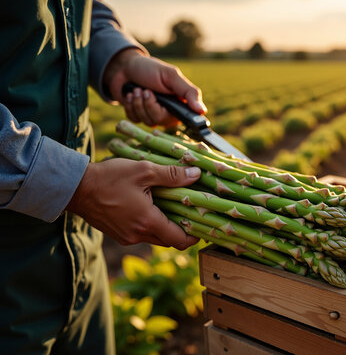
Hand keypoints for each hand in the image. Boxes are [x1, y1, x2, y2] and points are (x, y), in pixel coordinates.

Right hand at [66, 158, 201, 249]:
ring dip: (166, 228)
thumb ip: (172, 175)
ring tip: (175, 209)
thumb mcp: (144, 170)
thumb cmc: (109, 177)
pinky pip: (142, 234)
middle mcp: (138, 235)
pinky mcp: (118, 234)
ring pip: (156, 238)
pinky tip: (155, 209)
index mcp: (147, 222)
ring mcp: (126, 237)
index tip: (204, 225)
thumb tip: (196, 174)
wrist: (75, 187)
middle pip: (169, 241)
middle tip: (193, 215)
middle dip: (183, 231)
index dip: (195, 235)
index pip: (179, 240)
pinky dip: (152, 226)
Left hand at [103, 48, 206, 125]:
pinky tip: (130, 95)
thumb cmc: (151, 69)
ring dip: (138, 103)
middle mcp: (168, 112)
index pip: (185, 119)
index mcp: (180, 103)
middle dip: (150, 104)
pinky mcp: (138, 117)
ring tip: (136, 89)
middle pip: (161, 120)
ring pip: (147, 122)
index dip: (177, 115)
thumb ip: (188, 92)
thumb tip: (203, 111)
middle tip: (146, 90)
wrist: (125, 66)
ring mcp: (153, 115)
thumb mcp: (171, 76)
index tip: (168, 107)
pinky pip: (135, 121)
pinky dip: (130, 106)